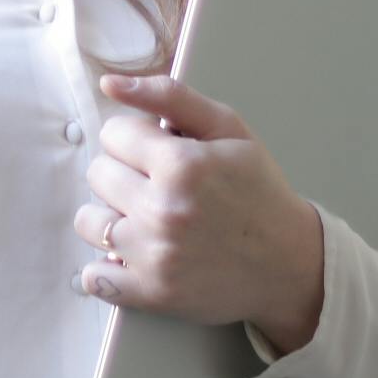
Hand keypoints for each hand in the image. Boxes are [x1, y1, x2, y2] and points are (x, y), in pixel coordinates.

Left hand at [76, 73, 326, 354]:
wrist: (289, 263)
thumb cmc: (258, 192)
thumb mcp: (228, 129)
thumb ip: (169, 96)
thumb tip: (109, 84)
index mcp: (182, 165)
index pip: (113, 134)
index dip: (137, 139)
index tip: (160, 153)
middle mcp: (163, 210)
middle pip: (98, 174)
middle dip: (124, 173)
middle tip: (159, 186)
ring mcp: (153, 256)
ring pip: (88, 221)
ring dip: (111, 217)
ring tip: (148, 219)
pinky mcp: (150, 293)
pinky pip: (93, 276)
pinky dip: (108, 267)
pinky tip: (137, 255)